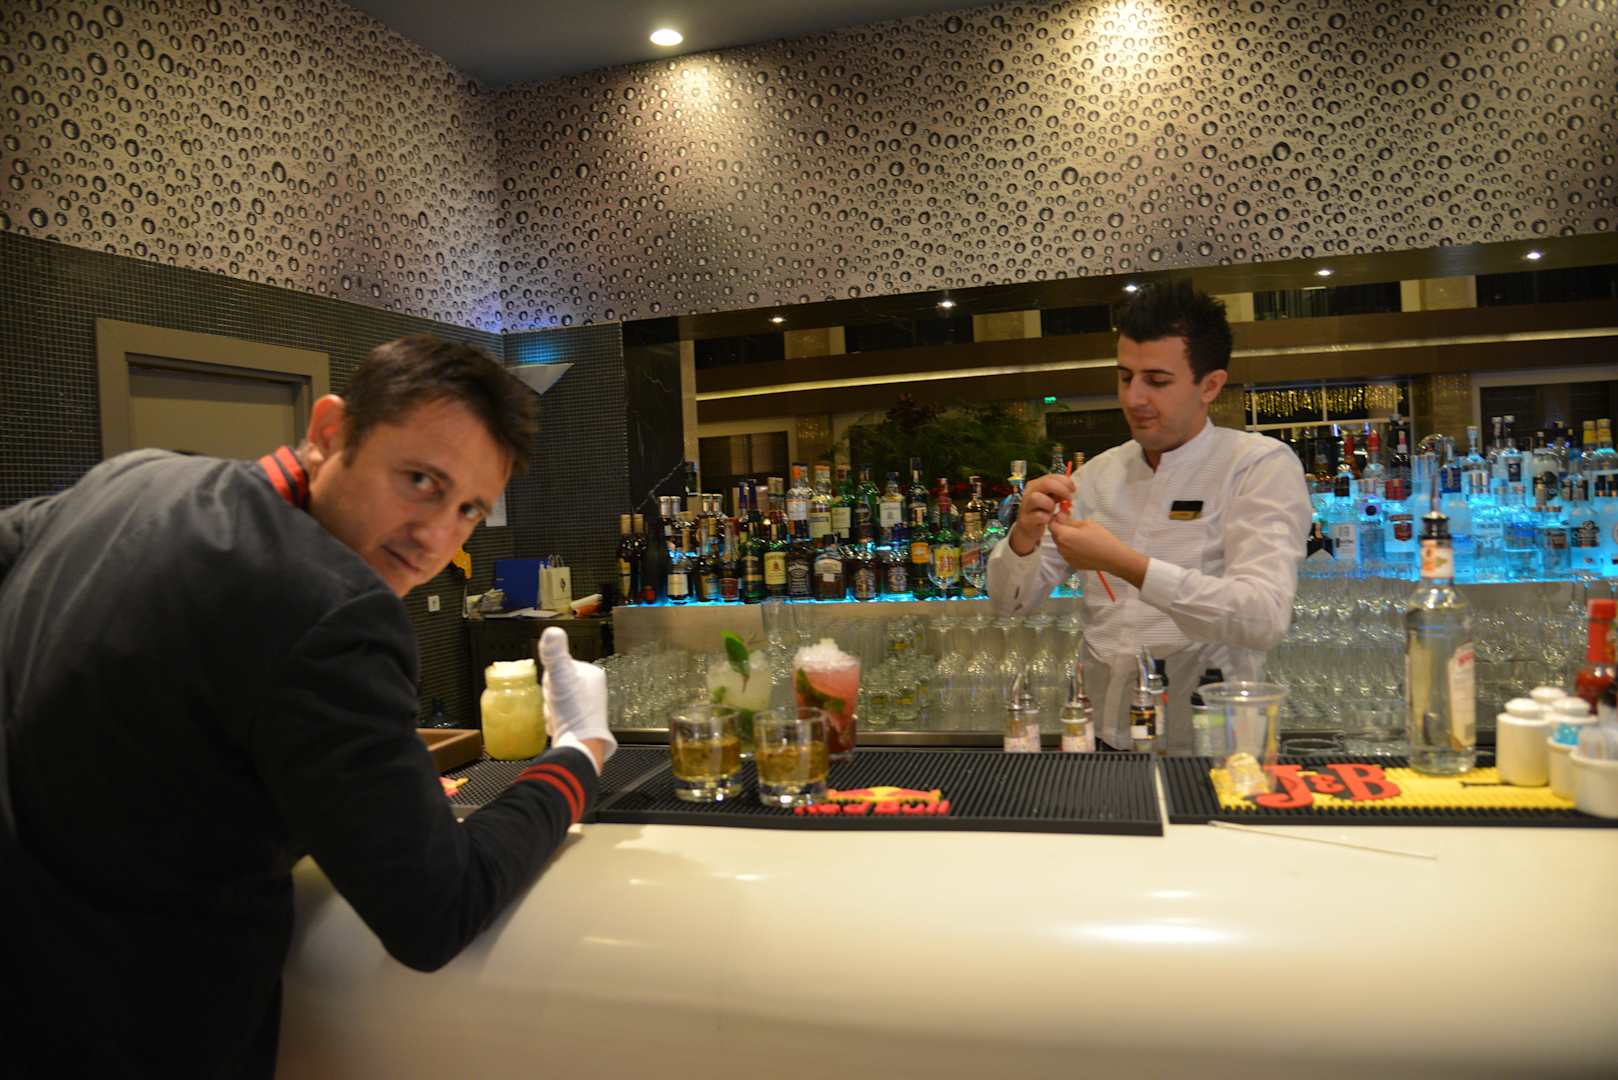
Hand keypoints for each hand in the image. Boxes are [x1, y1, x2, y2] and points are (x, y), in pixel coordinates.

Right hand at [538, 627, 615, 764]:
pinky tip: (559, 725)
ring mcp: (589, 706)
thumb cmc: (572, 711)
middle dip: (551, 696)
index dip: (550, 679)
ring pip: (556, 701)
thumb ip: (555, 653)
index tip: (556, 690)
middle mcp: (594, 688)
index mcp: (593, 674)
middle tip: (557, 705)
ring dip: (551, 709)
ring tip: (558, 717)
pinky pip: (559, 715)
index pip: (558, 668)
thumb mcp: (560, 676)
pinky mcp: (582, 721)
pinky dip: (555, 721)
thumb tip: (551, 630)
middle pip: (557, 685)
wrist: (579, 744)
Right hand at [1009, 473, 1075, 555]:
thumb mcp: (1051, 498)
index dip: (1065, 481)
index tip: (1073, 490)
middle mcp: (1029, 492)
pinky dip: (1047, 518)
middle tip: (1069, 499)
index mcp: (1036, 484)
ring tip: (1053, 511)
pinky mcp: (1026, 519)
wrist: (1028, 528)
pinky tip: (1049, 519)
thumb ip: (1059, 492)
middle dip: (1061, 490)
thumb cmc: (1041, 511)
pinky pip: (1038, 516)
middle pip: (1046, 483)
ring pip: (1037, 498)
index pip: (1051, 476)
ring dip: (1050, 504)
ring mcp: (1026, 505)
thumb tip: (1070, 490)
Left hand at [1046, 512, 1148, 587]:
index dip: (1056, 518)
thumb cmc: (1101, 537)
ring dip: (1065, 538)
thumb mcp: (1086, 524)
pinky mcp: (1071, 563)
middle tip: (1073, 524)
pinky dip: (1070, 548)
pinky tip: (1082, 546)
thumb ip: (1069, 520)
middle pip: (1054, 534)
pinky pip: (1066, 553)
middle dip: (1060, 528)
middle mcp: (1061, 548)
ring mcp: (1065, 557)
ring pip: (1060, 544)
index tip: (1065, 515)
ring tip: (1079, 536)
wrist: (1113, 558)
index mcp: (1063, 535)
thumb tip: (1059, 516)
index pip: (1051, 524)